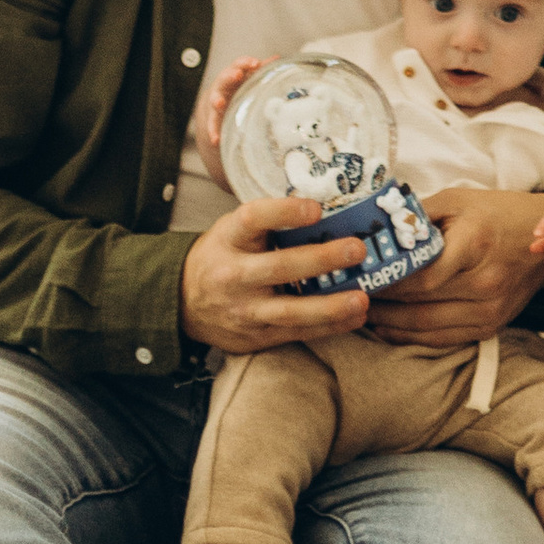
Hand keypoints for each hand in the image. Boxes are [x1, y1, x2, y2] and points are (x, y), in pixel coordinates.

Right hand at [178, 197, 372, 353]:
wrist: (182, 301)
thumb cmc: (222, 255)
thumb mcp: (233, 229)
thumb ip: (269, 222)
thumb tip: (326, 206)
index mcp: (229, 238)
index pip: (253, 219)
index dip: (284, 212)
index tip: (316, 209)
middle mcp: (233, 275)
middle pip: (279, 267)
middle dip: (321, 259)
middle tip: (357, 249)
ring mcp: (244, 310)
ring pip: (290, 311)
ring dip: (330, 306)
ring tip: (362, 298)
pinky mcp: (255, 336)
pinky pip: (296, 333)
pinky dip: (328, 327)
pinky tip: (354, 316)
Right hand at [196, 53, 266, 188]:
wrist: (219, 103)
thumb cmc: (238, 86)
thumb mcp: (248, 77)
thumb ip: (260, 69)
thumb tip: (277, 59)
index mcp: (234, 74)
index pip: (239, 64)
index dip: (246, 63)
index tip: (255, 63)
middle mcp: (224, 85)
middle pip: (225, 77)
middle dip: (231, 75)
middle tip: (238, 74)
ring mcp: (217, 100)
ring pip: (216, 98)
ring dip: (217, 100)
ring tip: (220, 103)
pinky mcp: (213, 116)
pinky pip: (212, 123)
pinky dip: (213, 131)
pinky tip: (216, 139)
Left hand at [360, 184, 543, 346]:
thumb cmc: (498, 213)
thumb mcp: (458, 200)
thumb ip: (418, 215)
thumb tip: (377, 228)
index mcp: (475, 244)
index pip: (421, 275)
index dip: (386, 281)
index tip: (359, 277)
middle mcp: (485, 282)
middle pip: (419, 303)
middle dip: (379, 302)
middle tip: (349, 296)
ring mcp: (490, 309)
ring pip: (426, 326)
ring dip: (389, 324)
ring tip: (361, 312)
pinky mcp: (491, 326)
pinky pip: (442, 339)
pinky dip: (410, 337)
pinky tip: (388, 328)